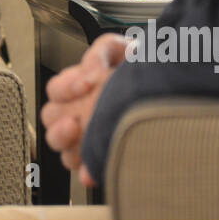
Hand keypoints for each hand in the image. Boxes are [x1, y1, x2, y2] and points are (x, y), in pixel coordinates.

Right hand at [41, 33, 127, 187]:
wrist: (167, 88)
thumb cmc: (141, 68)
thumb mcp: (120, 49)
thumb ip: (101, 51)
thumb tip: (89, 73)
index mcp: (76, 86)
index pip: (55, 90)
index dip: (64, 89)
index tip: (84, 85)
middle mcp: (77, 110)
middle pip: (51, 120)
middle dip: (59, 122)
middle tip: (75, 122)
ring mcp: (86, 134)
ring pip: (61, 146)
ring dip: (67, 144)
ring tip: (82, 138)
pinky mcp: (100, 155)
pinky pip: (84, 168)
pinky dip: (87, 170)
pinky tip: (92, 169)